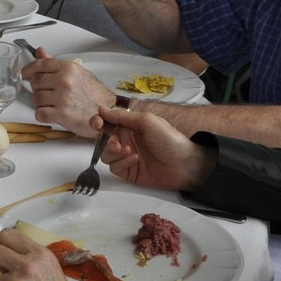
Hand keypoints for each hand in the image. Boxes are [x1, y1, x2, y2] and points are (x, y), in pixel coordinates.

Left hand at [22, 47, 115, 137]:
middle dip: (37, 88)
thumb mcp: (77, 73)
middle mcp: (64, 81)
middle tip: (47, 93)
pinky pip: (39, 113)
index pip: (40, 64)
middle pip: (35, 82)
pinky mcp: (62, 114)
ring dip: (40, 103)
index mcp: (68, 68)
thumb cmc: (95, 93)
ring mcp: (63, 98)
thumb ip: (55, 64)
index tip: (24, 74)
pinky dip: (42, 115)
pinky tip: (51, 113)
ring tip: (52, 104)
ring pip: (36, 98)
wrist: (109, 112)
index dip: (28, 69)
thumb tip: (40, 51)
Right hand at [96, 102, 214, 192]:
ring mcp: (125, 156)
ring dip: (113, 152)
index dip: (97, 121)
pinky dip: (122, 162)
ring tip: (129, 151)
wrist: (184, 164)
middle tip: (117, 144)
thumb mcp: (146, 121)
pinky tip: (135, 159)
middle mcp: (125, 140)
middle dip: (105, 141)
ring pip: (105, 154)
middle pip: (102, 139)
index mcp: (129, 126)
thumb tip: (101, 109)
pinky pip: (114, 167)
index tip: (97, 124)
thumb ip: (122, 116)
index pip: (106, 122)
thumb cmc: (169, 139)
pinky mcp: (128, 172)